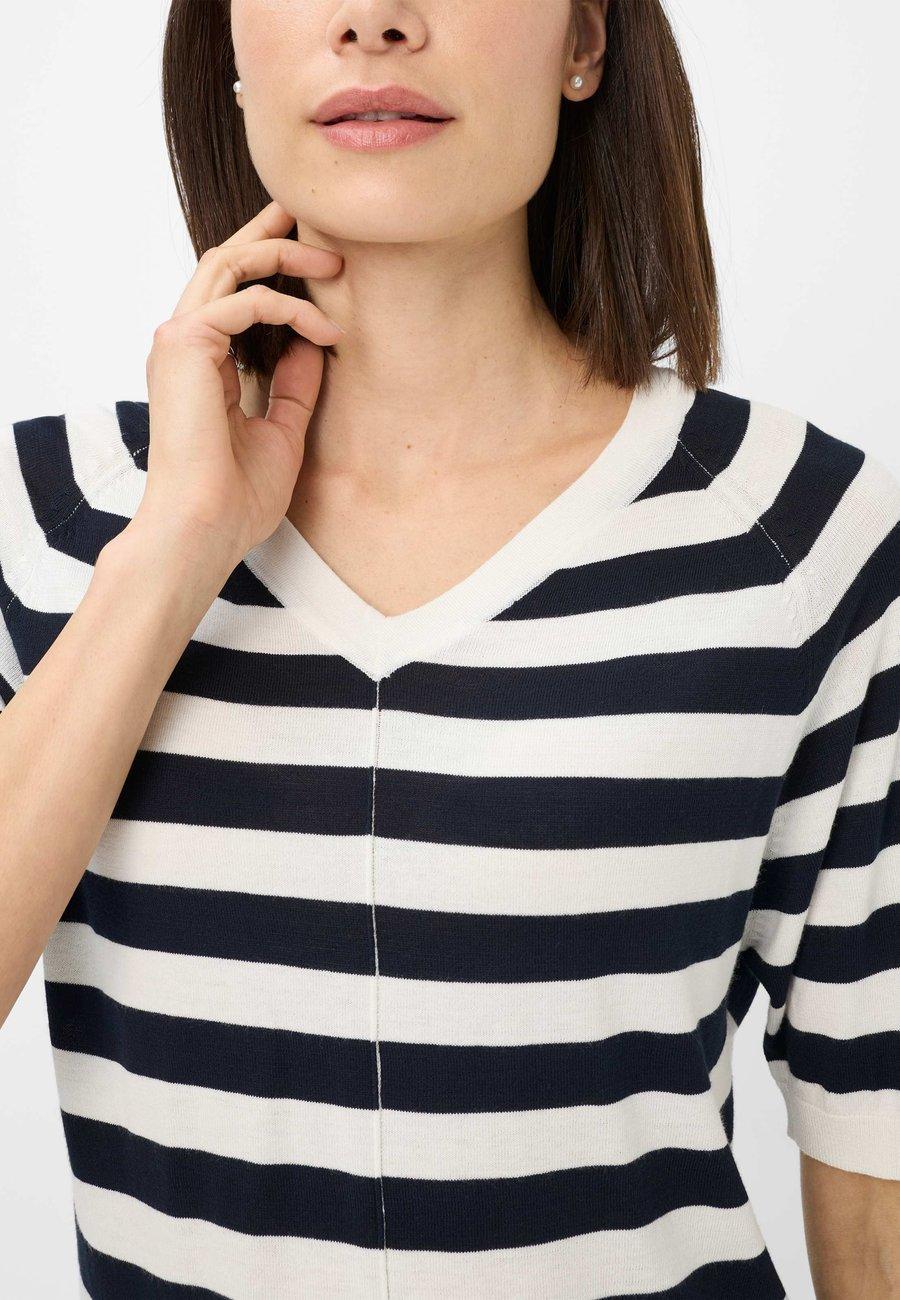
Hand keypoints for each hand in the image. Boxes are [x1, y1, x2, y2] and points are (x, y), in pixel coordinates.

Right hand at [139, 198, 343, 565]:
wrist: (205, 529)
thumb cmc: (236, 498)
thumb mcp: (282, 430)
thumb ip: (295, 385)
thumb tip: (315, 344)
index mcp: (198, 365)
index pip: (230, 295)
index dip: (267, 267)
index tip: (311, 255)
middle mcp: (182, 346)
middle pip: (222, 264)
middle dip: (269, 236)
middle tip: (314, 223)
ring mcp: (178, 343)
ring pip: (227, 265)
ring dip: (282, 256)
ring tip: (334, 264)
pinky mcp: (185, 346)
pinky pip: (244, 301)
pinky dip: (289, 308)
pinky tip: (324, 331)